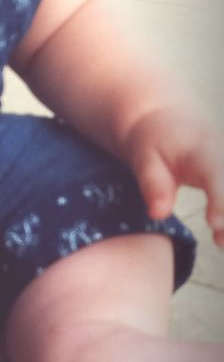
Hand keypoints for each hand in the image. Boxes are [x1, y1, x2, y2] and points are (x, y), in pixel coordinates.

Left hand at [124, 105, 223, 248]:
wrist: (167, 119)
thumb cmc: (154, 139)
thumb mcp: (144, 157)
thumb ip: (153, 184)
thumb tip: (158, 214)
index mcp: (204, 151)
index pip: (218, 175)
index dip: (222, 201)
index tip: (215, 224)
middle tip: (220, 241)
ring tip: (220, 242)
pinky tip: (222, 238)